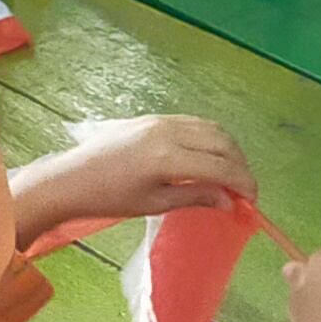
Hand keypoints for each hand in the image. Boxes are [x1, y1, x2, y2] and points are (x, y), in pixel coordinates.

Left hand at [10, 114, 255, 247]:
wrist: (68, 179)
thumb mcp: (154, 204)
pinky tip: (208, 157)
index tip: (251, 201)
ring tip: (229, 173)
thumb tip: (229, 202)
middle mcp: (168, 132)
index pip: (220, 166)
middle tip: (243, 189)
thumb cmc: (107, 198)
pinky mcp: (153, 117)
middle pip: (223, 142)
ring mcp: (161, 121)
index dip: (242, 183)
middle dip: (240, 165)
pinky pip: (194, 123)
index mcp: (167, 158)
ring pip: (212, 128)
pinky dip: (211, 139)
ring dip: (228, 149)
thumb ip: (196, 197)